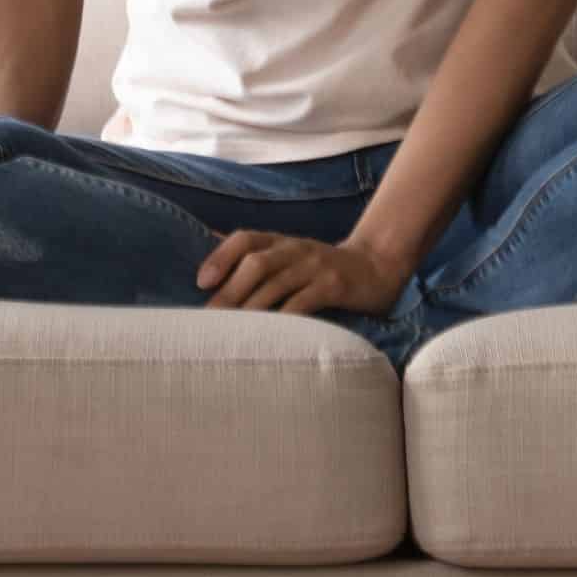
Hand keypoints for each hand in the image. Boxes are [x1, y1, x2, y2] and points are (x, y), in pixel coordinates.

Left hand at [196, 229, 410, 318]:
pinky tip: (272, 337)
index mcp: (280, 242)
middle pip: (256, 263)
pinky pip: (305, 301)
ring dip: (250, 309)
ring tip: (231, 334)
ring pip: (276, 283)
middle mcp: (295, 249)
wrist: (376, 267)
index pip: (245, 239)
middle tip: (208, 321)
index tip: (200, 282)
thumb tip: (209, 243)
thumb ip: (256, 254)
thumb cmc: (321, 268)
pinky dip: (285, 319)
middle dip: (229, 292)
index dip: (220, 256)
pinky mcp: (334, 285)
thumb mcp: (289, 255)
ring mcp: (315, 266)